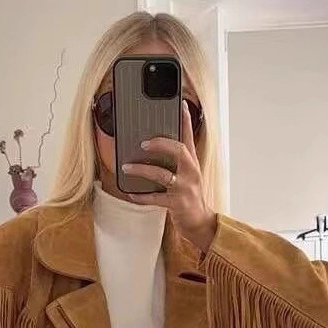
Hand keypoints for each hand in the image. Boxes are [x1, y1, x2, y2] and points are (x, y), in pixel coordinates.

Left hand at [121, 101, 217, 253]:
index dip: (186, 121)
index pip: (190, 137)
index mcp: (192, 163)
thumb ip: (175, 163)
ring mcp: (185, 188)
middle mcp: (191, 172)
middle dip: (160, 144)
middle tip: (143, 143)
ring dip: (142, 170)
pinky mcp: (177, 204)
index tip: (180, 105)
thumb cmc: (189, 198)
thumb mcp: (186, 177)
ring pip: (162, 174)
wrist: (200, 223)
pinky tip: (131, 194)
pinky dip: (141, 196)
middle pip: (178, 150)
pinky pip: (156, 198)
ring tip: (127, 168)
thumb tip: (150, 151)